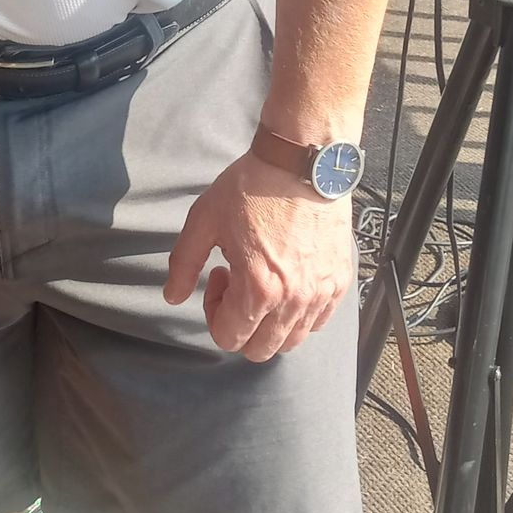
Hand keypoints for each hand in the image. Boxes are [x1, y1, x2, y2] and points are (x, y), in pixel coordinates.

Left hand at [162, 152, 355, 360]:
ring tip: (263, 281)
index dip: (214, 314)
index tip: (218, 278)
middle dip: (240, 326)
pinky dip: (299, 315)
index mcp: (258, 289)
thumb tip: (172, 296)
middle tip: (237, 284)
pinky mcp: (340, 282)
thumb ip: (184, 264)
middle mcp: (294, 300)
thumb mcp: (204, 220)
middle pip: (261, 350)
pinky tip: (288, 282)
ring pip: (292, 341)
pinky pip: (319, 322)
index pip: (230, 338)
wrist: (301, 161)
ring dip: (269, 323)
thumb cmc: (251, 188)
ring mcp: (321, 293)